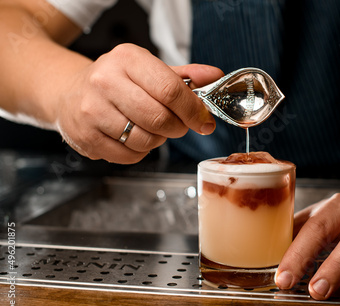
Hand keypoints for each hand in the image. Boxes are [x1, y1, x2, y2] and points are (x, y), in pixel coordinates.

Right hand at [54, 43, 223, 163]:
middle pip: (160, 118)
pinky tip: (132, 137)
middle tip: (177, 125)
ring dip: (158, 140)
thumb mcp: (149, 70)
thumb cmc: (117, 81)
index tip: (204, 121)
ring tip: (150, 128)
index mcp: (128, 59)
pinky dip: (139, 152)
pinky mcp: (85, 136)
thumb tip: (214, 77)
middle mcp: (106, 81)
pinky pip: (129, 156)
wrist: (70, 92)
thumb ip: (185, 76)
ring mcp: (92, 110)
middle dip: (178, 128)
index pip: (171, 90)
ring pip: (145, 140)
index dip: (193, 110)